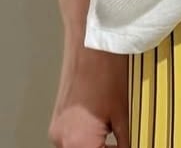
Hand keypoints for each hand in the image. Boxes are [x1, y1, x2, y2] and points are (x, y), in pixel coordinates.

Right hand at [48, 33, 129, 147]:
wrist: (90, 43)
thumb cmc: (106, 71)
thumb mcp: (122, 115)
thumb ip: (124, 142)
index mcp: (78, 142)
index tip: (124, 146)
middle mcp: (61, 139)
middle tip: (119, 142)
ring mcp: (56, 129)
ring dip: (94, 145)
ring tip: (112, 136)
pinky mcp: (56, 119)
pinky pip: (71, 137)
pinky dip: (84, 137)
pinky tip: (100, 127)